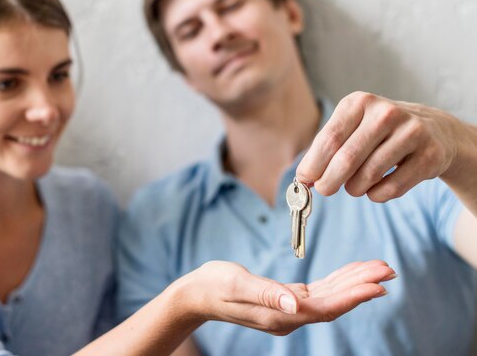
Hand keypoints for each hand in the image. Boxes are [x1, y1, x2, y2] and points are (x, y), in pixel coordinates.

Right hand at [178, 259, 394, 335]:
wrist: (198, 295)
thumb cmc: (214, 285)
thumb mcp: (237, 283)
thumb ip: (266, 293)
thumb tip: (295, 304)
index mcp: (280, 315)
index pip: (325, 307)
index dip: (353, 296)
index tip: (379, 285)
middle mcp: (289, 316)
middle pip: (334, 302)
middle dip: (361, 286)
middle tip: (388, 269)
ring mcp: (288, 310)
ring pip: (329, 297)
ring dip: (353, 283)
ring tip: (378, 269)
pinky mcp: (285, 300)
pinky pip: (318, 292)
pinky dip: (336, 281)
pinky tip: (349, 274)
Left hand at [297, 91, 464, 201]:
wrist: (433, 129)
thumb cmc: (379, 132)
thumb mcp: (351, 128)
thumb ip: (325, 150)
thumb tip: (303, 178)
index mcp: (360, 102)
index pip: (329, 139)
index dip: (313, 165)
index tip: (304, 180)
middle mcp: (386, 113)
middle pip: (346, 159)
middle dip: (329, 181)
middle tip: (325, 190)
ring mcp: (412, 133)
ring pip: (368, 176)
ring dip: (354, 189)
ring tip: (354, 186)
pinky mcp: (430, 155)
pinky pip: (392, 188)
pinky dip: (376, 195)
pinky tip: (374, 189)